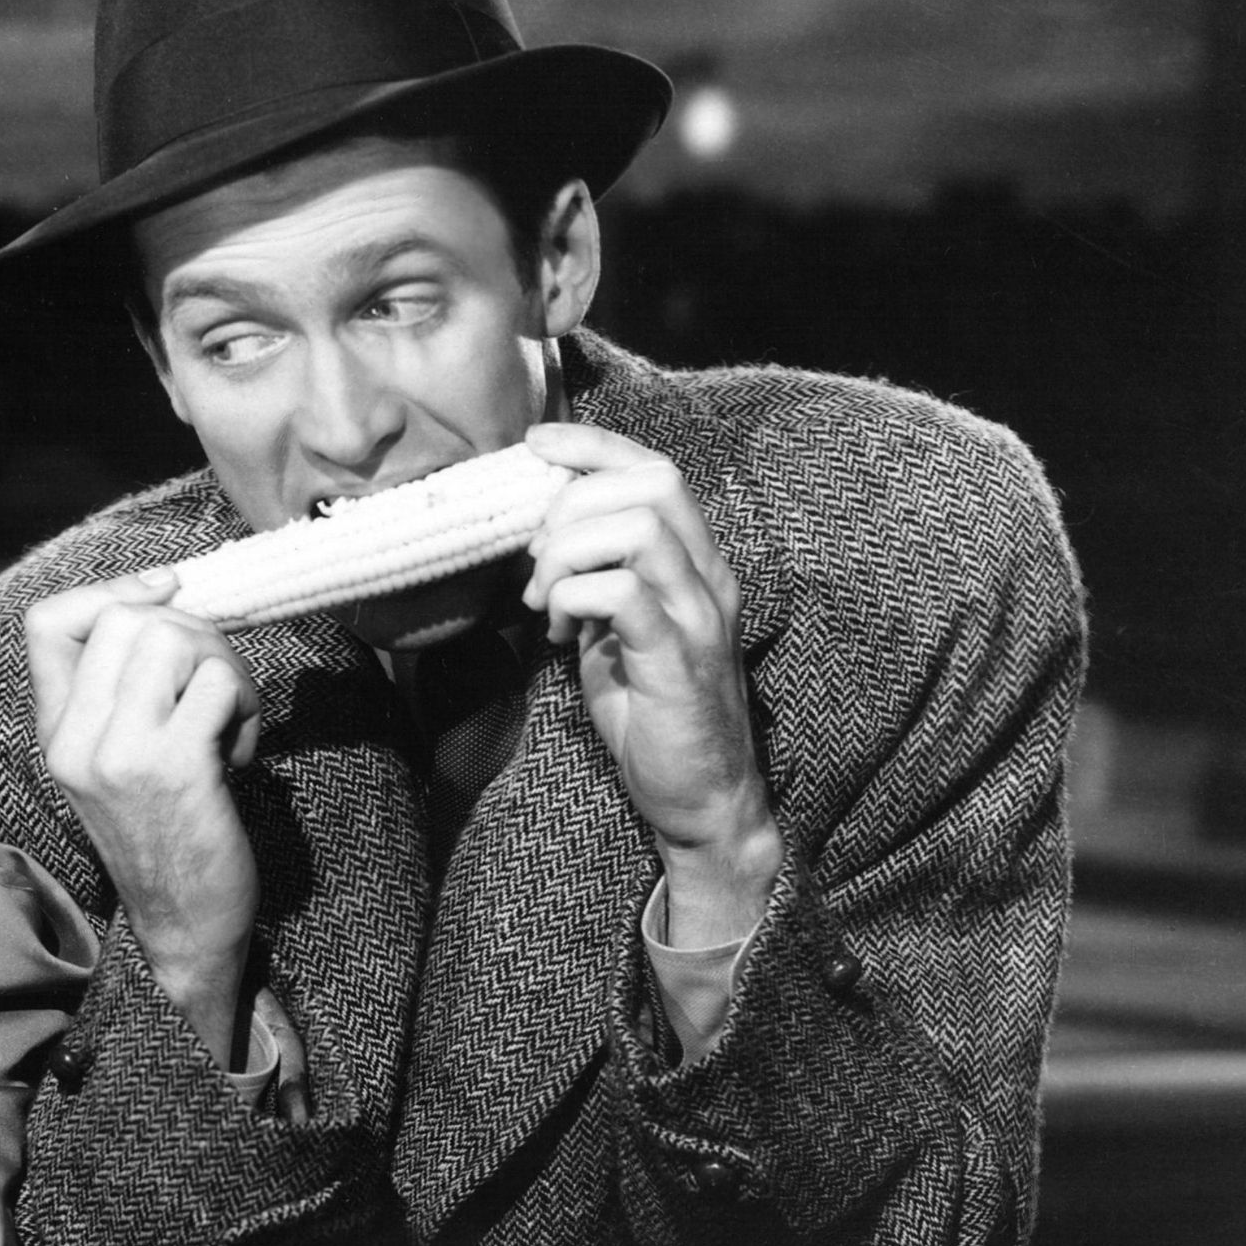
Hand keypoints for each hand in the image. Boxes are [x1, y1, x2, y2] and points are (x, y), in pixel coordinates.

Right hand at [24, 571, 260, 1061]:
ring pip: (172, 638)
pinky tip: (237, 752)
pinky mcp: (173, 769)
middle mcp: (76, 740)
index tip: (168, 593)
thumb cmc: (166, 834)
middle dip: (192, 629)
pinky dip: (245, 705)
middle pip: (125, 618)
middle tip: (217, 683)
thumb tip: (169, 597)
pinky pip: (218, 684)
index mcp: (56, 732)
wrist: (183, 927)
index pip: (47, 622)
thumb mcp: (118, 760)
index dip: (113, 590)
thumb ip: (122, 691)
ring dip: (222, 665)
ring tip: (228, 718)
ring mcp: (120, 754)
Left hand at [522, 424, 781, 945]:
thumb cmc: (654, 717)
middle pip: (648, 485)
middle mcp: (708, 580)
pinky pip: (623, 594)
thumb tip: (542, 538)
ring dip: (568, 554)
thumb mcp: (617, 634)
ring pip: (637, 531)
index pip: (655, 470)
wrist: (701, 801)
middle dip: (571, 507)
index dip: (594, 445)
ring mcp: (698, 619)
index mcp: (696, 566)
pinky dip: (574, 598)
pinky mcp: (678, 662)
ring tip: (545, 602)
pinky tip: (559, 635)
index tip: (536, 446)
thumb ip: (596, 581)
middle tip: (537, 562)